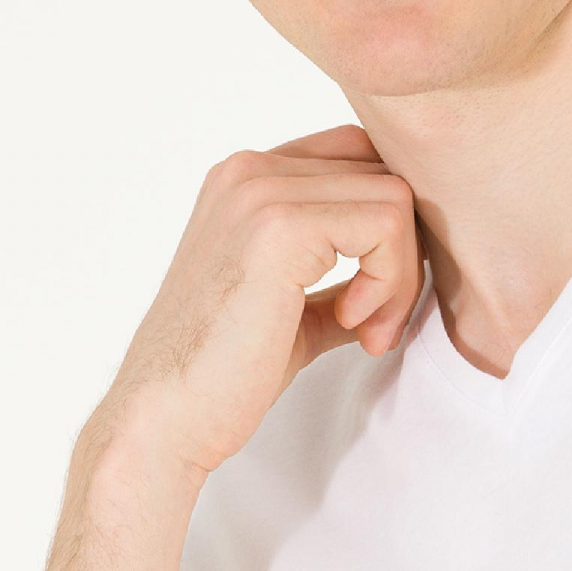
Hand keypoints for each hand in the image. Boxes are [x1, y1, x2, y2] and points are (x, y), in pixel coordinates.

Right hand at [100, 123, 423, 479]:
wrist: (168, 414)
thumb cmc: (224, 373)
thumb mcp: (293, 307)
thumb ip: (340, 274)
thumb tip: (404, 269)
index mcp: (248, 180)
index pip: (359, 156)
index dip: (388, 228)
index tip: (373, 302)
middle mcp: (250, 170)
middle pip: (383, 172)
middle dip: (403, 254)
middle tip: (378, 325)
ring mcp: (261, 190)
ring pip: (394, 198)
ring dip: (401, 274)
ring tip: (368, 330)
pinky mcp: (280, 227)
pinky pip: (386, 226)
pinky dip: (390, 282)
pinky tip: (353, 324)